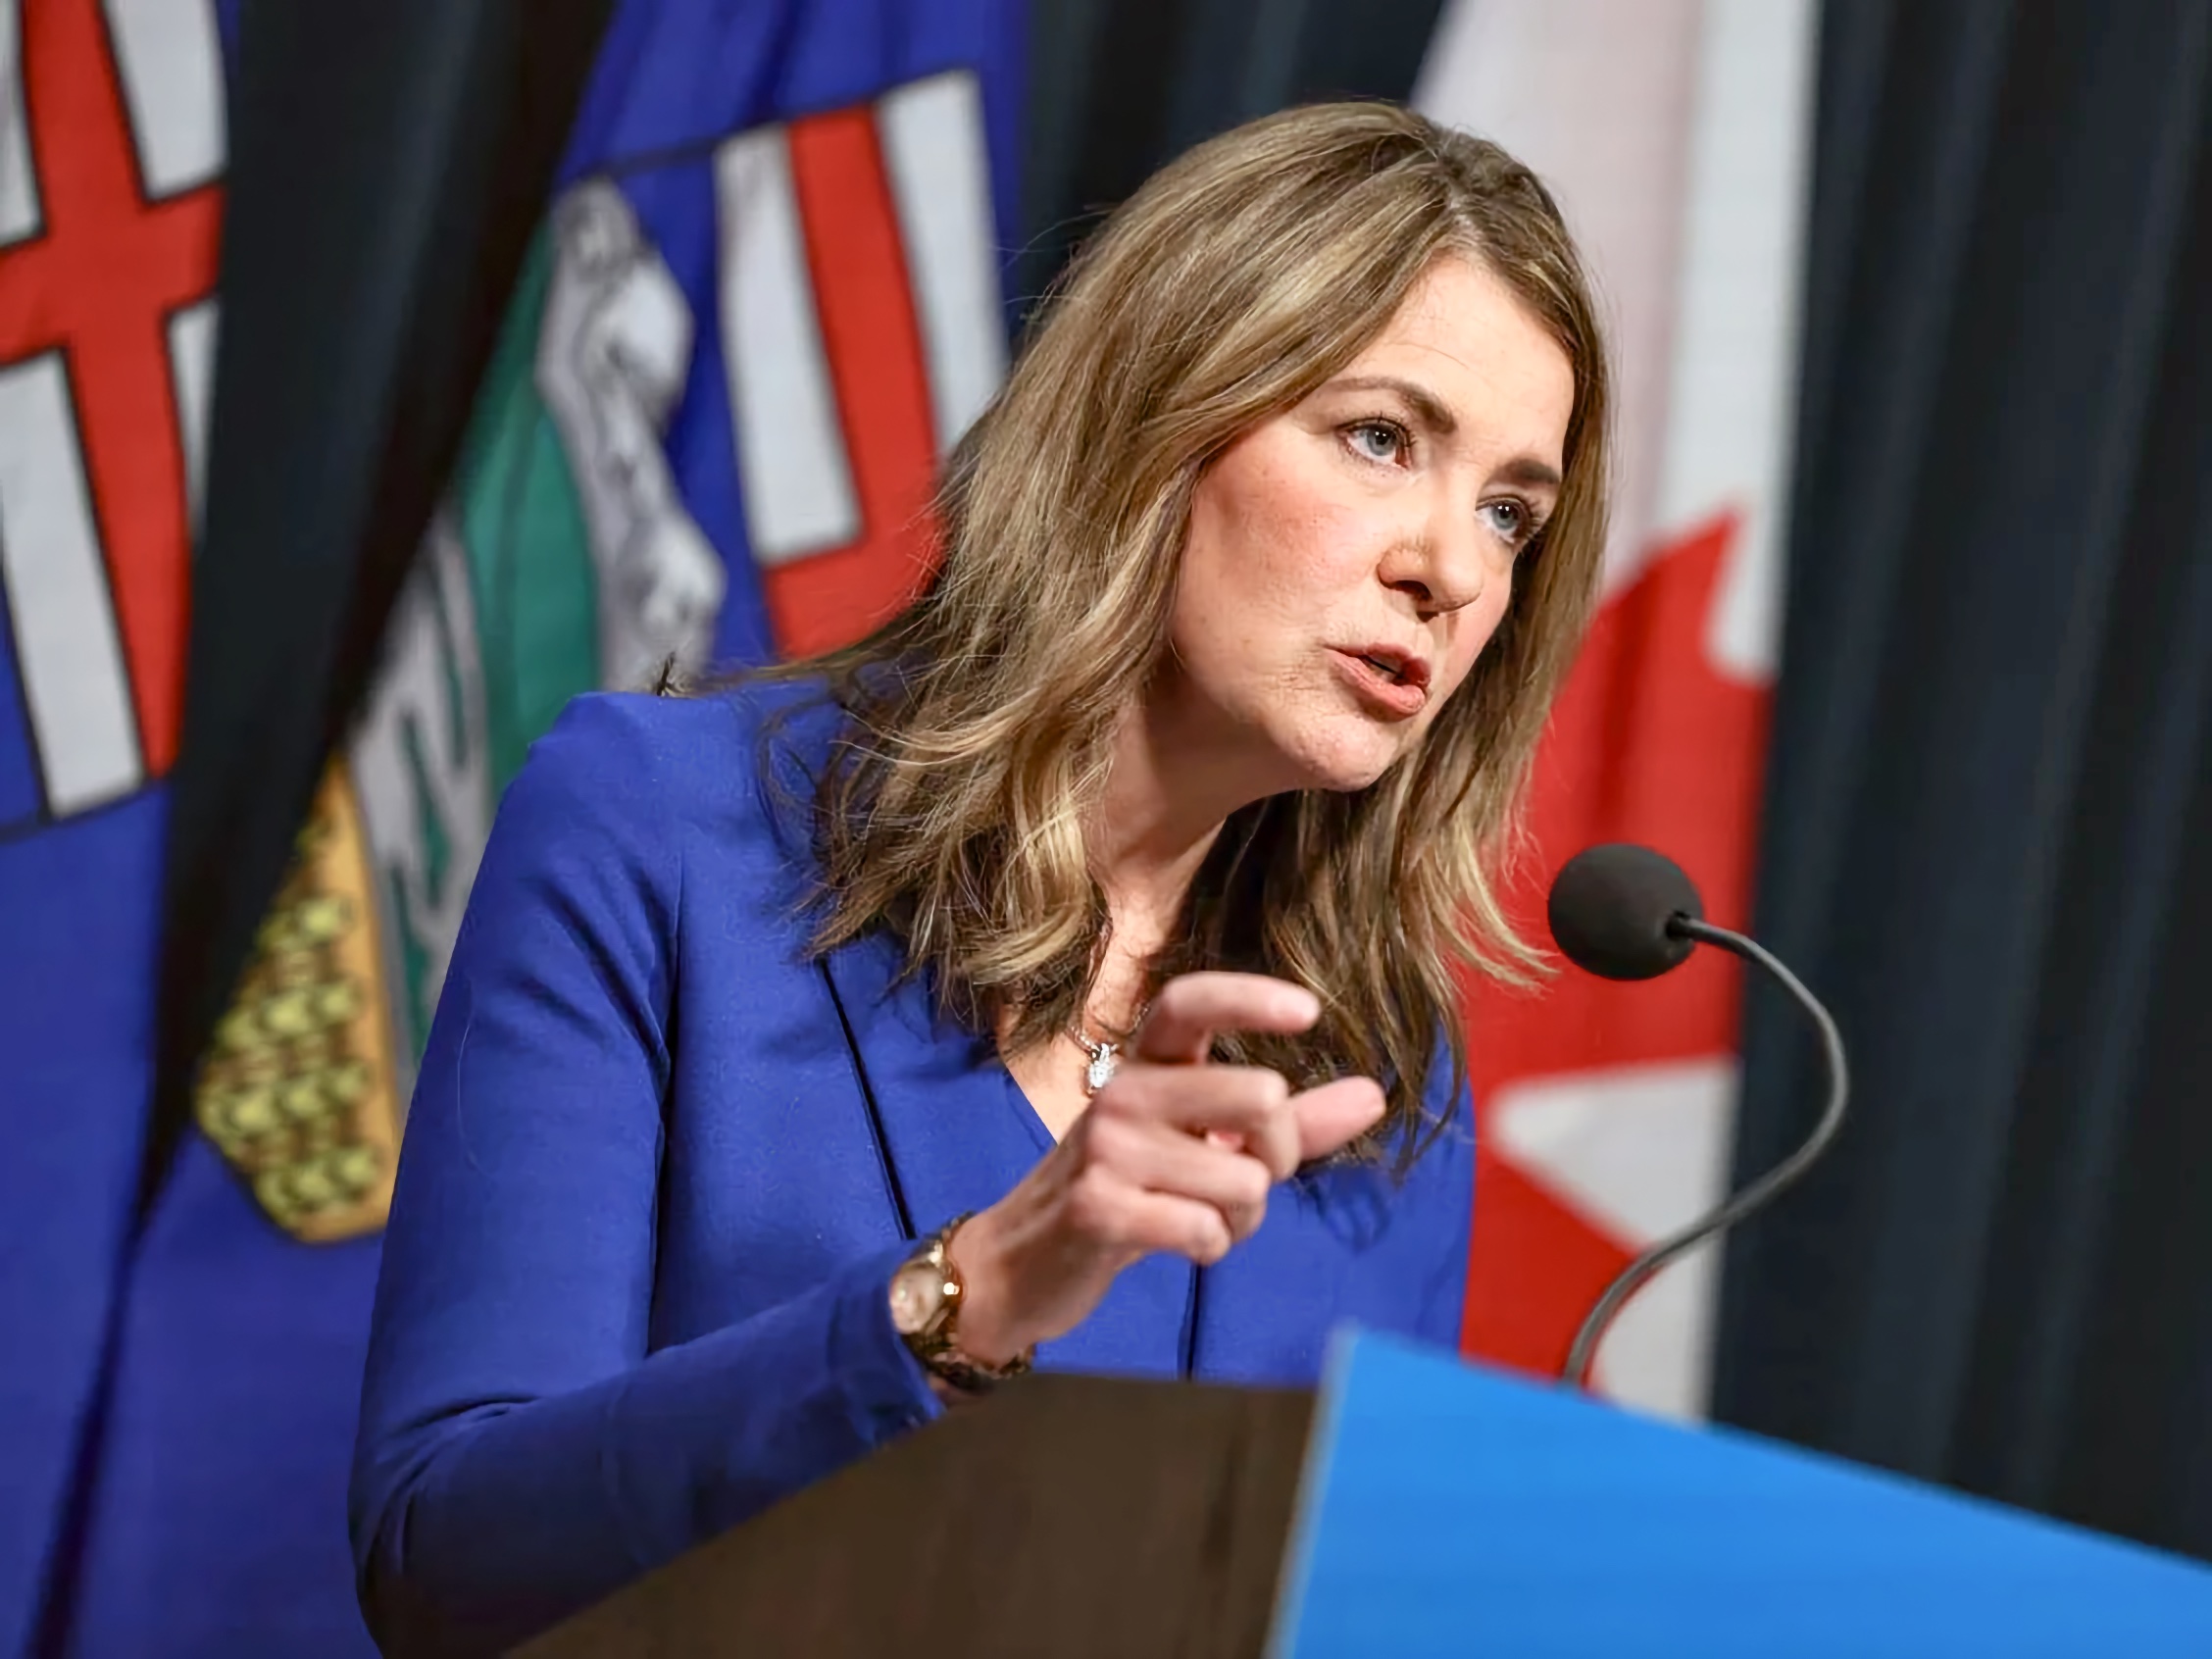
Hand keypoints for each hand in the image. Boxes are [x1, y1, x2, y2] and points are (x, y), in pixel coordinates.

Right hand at [948, 972, 1383, 1366]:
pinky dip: (1211, 1246)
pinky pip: (1205, 1229)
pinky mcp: (1098, 1208)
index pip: (1189, 1002)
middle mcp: (1123, 1092)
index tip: (1309, 1012)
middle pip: (1257, 1094)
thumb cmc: (1132, 1191)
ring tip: (1199, 1217)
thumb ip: (1290, 1124)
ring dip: (1241, 1217)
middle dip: (1279, 1152)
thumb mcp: (1205, 1147)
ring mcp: (1106, 1149)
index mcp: (1146, 1065)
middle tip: (1251, 1176)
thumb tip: (1375, 1093)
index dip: (1249, 997)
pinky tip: (1178, 1243)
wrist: (1024, 1263)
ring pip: (1243, 1180)